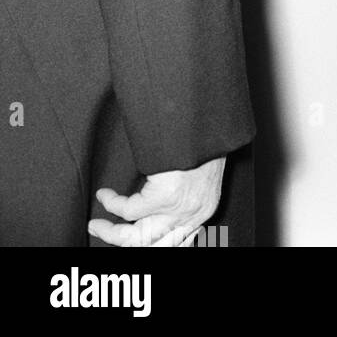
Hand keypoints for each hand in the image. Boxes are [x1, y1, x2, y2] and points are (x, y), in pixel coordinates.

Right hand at [87, 156, 225, 246]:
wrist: (205, 125)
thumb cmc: (203, 143)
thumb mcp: (203, 175)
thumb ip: (187, 194)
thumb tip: (166, 206)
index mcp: (204, 209)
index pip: (180, 242)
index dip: (156, 245)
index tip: (139, 243)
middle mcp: (193, 216)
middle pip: (152, 246)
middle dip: (123, 242)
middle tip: (103, 232)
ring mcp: (178, 210)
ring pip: (136, 237)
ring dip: (111, 233)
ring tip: (96, 225)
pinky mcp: (162, 197)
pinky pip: (127, 210)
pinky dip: (111, 203)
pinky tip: (104, 195)